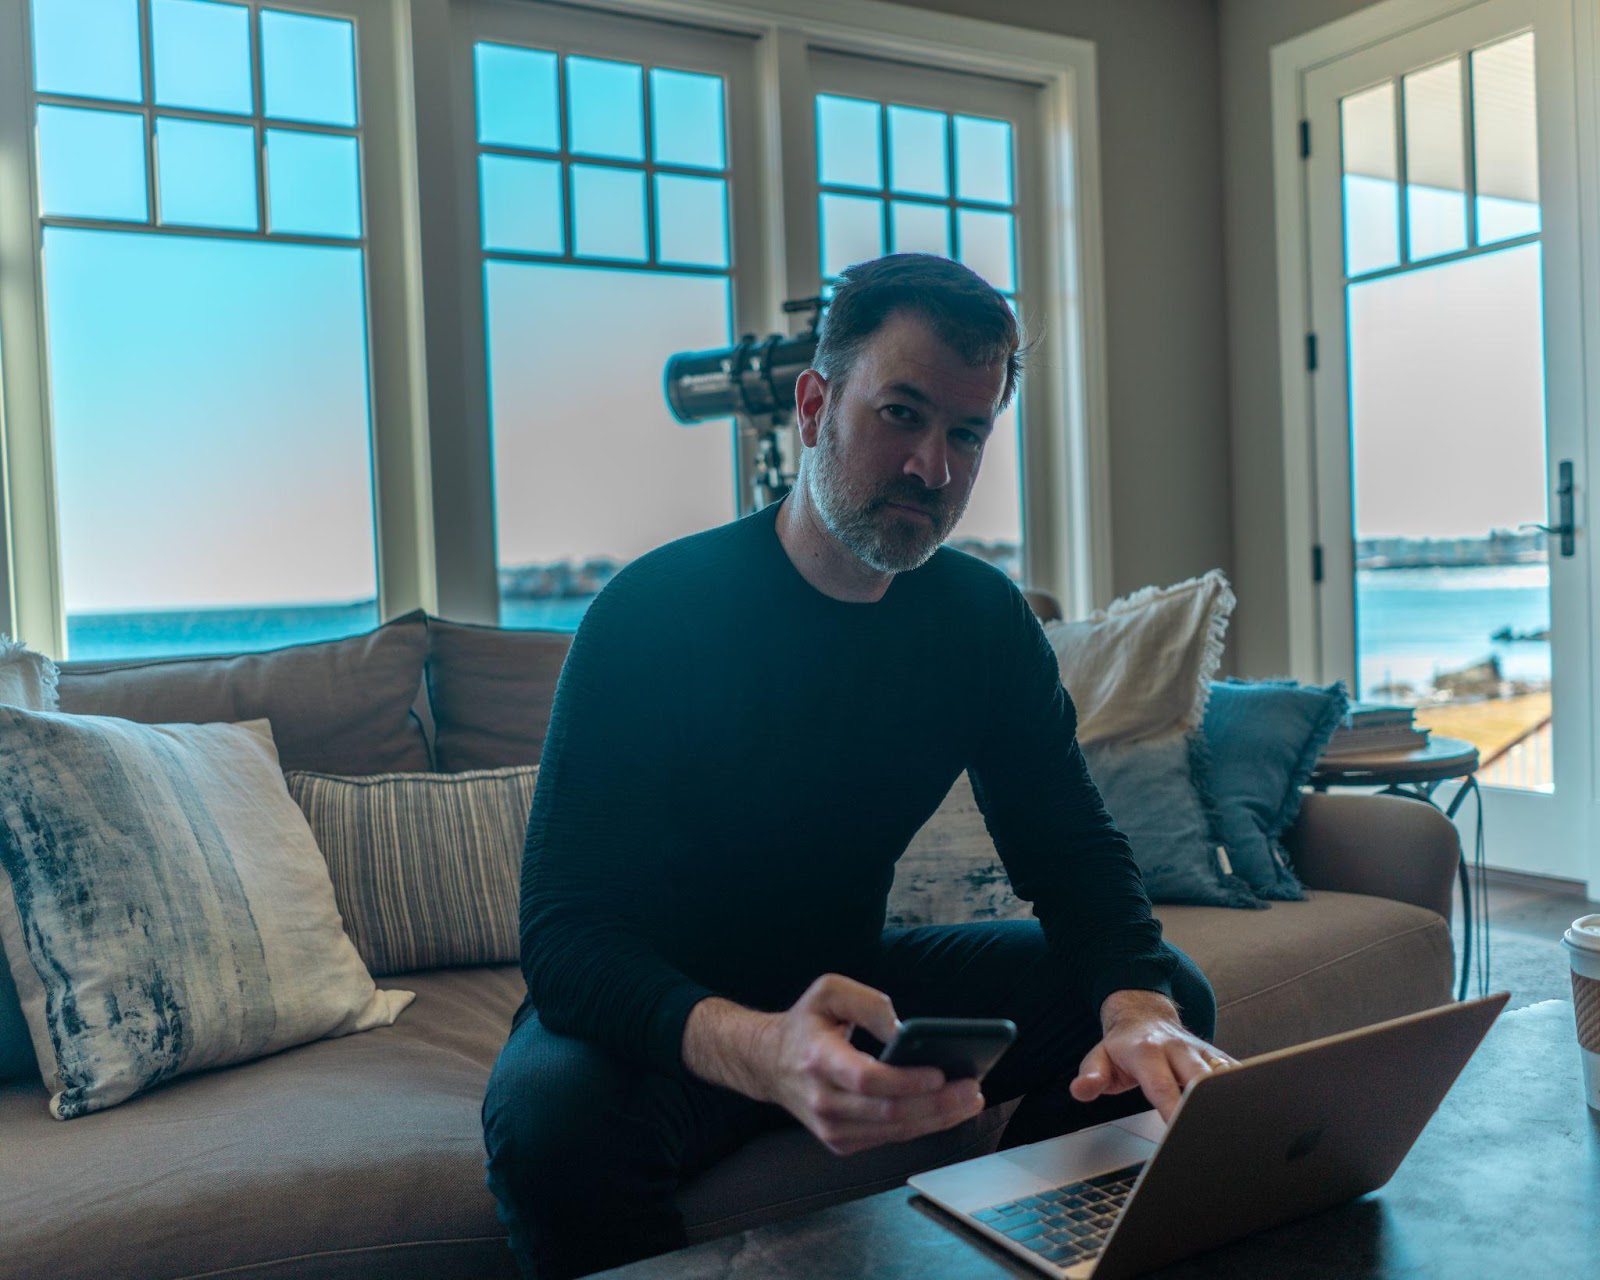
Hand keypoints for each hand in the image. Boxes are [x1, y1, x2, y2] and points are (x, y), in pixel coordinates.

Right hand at [689, 975, 985, 1155]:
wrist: (769, 1062)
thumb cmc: (807, 1022)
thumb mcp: (829, 990)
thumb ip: (869, 1003)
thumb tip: (905, 1032)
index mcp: (818, 1059)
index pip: (866, 1079)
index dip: (906, 1080)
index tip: (941, 1073)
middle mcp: (823, 1100)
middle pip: (889, 1113)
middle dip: (938, 1104)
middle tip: (972, 1089)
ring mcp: (831, 1128)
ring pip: (895, 1132)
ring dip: (938, 1119)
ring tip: (970, 1100)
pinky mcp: (841, 1142)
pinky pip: (890, 1138)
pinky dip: (922, 1126)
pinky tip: (947, 1110)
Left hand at [1069, 989, 1237, 1121]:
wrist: (1143, 1015)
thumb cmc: (1122, 1047)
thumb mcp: (1098, 1058)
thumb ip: (1090, 1076)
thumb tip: (1080, 1090)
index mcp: (1147, 1052)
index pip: (1162, 1086)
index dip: (1173, 1109)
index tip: (1180, 1133)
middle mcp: (1177, 1049)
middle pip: (1201, 1080)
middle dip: (1209, 1107)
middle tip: (1216, 1136)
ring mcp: (1200, 1051)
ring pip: (1224, 1076)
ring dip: (1233, 1099)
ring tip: (1244, 1129)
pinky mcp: (1217, 1056)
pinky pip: (1237, 1073)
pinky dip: (1247, 1090)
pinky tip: (1255, 1112)